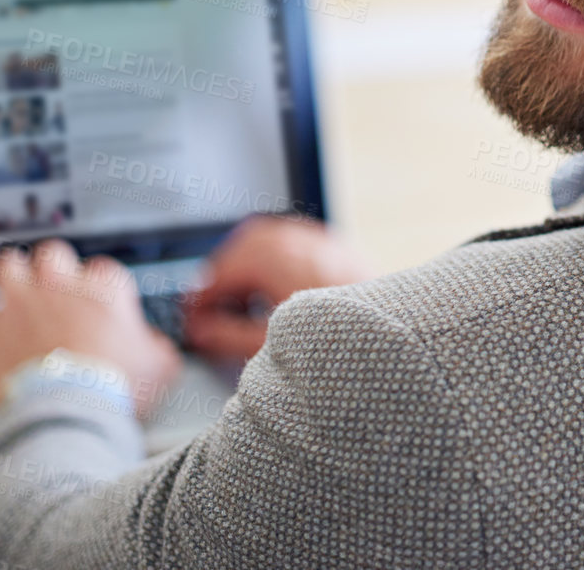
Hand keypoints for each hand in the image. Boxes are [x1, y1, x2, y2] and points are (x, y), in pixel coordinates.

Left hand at [0, 239, 182, 418]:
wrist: (64, 412)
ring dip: (14, 277)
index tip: (102, 309)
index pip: (105, 269)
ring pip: (9, 264)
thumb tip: (152, 347)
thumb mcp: (160, 367)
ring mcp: (20, 300)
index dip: (102, 289)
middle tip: (58, 292)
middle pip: (54, 253)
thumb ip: (155, 346)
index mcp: (105, 287)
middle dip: (55, 269)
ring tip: (18, 294)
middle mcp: (60, 284)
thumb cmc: (114, 389)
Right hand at [184, 215, 374, 362]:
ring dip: (248, 264)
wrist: (390, 338)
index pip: (223, 269)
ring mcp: (322, 242)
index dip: (201, 296)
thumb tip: (201, 331)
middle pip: (244, 244)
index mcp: (278, 260)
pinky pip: (295, 241)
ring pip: (270, 238)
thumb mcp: (272, 345)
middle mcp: (300, 242)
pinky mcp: (338, 249)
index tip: (193, 317)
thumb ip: (227, 336)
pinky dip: (275, 259)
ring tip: (241, 301)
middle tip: (212, 305)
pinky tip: (276, 290)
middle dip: (223, 274)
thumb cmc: (338, 340)